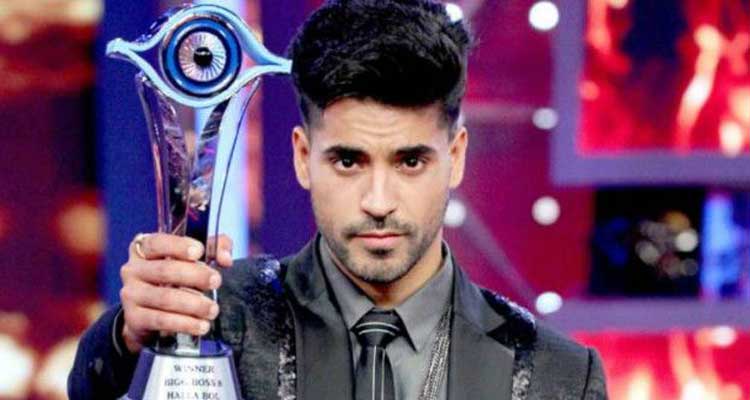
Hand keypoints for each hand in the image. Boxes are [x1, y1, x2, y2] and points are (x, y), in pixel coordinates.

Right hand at [119, 233, 233, 352]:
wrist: (148, 315)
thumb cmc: (175, 278)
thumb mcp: (193, 258)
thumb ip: (214, 248)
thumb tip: (225, 259)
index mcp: (143, 249)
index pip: (157, 242)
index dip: (178, 245)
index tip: (199, 251)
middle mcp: (132, 269)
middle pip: (165, 270)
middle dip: (195, 276)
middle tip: (216, 281)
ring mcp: (130, 294)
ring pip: (165, 297)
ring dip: (194, 304)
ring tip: (213, 309)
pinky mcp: (134, 318)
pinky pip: (161, 320)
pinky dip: (185, 323)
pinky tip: (201, 326)